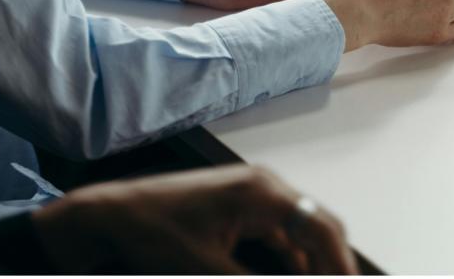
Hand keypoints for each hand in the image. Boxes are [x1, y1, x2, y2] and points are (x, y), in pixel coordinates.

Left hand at [31, 165, 357, 273]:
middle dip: (330, 263)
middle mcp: (262, 184)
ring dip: (309, 262)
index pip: (322, 228)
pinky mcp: (237, 202)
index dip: (341, 266)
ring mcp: (250, 191)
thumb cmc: (153, 231)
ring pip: (298, 229)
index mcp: (262, 192)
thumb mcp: (209, 270)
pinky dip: (288, 255)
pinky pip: (277, 229)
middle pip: (317, 225)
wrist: (112, 214)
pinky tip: (290, 275)